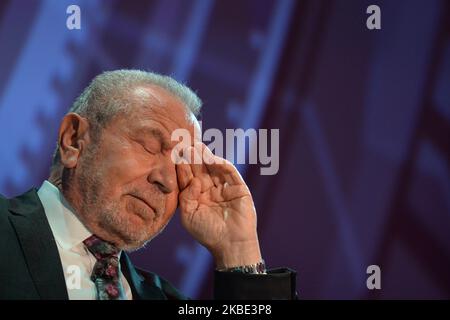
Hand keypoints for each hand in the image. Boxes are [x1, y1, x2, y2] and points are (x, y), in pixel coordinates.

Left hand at [176, 142, 261, 268]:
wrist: (230, 244)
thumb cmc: (208, 233)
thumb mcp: (189, 215)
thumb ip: (186, 196)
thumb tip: (192, 180)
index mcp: (197, 195)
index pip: (188, 176)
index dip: (181, 165)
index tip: (173, 153)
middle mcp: (209, 188)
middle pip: (200, 168)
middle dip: (192, 156)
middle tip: (183, 142)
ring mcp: (224, 186)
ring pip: (213, 167)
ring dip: (205, 156)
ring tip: (195, 146)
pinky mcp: (237, 186)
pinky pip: (228, 172)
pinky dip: (220, 164)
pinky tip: (211, 158)